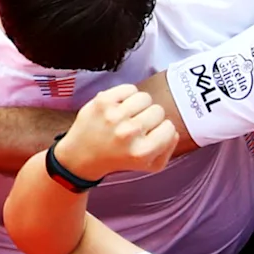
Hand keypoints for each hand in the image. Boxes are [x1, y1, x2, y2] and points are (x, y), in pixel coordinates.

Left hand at [58, 84, 178, 179]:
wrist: (81, 156)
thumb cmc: (119, 159)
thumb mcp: (149, 165)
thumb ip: (168, 148)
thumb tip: (172, 129)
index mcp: (142, 152)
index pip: (170, 128)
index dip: (163, 130)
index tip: (151, 134)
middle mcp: (128, 133)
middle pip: (158, 111)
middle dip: (151, 117)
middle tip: (137, 125)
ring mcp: (114, 115)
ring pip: (145, 97)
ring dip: (140, 105)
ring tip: (129, 115)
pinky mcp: (102, 101)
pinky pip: (129, 88)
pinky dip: (127, 95)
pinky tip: (120, 107)